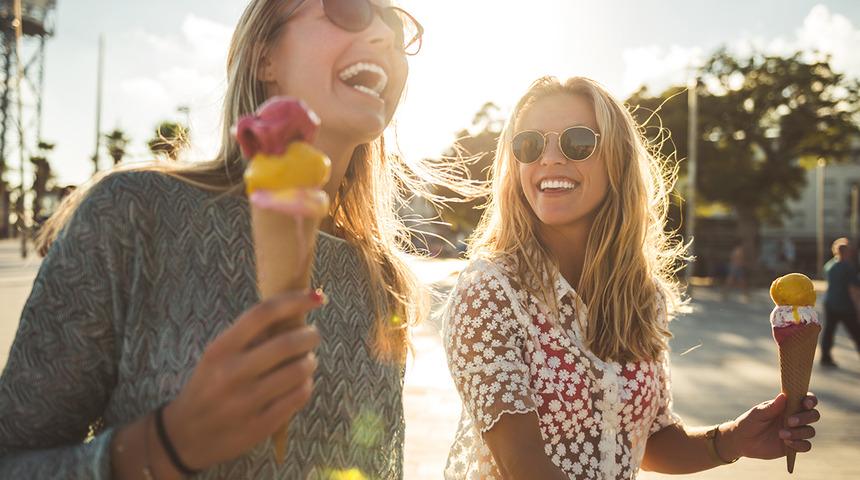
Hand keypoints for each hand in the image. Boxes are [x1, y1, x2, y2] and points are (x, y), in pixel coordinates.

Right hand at [162, 289, 323, 470]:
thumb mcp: (218, 356)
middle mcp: (232, 373)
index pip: (263, 313)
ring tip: (306, 361)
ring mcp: (246, 402)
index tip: (316, 297)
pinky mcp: (259, 426)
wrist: (185, 436)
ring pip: (298, 371)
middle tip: (312, 335)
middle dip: (310, 336)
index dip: (295, 301)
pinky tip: (300, 384)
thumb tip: (294, 312)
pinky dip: (306, 385)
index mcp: (220, 349)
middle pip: (288, 343)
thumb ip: (249, 337)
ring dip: (310, 362)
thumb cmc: (208, 386)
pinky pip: (298, 397)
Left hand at [722, 393, 819, 459]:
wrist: (743, 441)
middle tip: (789, 421)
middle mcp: (795, 417)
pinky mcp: (794, 445)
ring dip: (799, 432)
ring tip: (780, 434)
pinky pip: (806, 446)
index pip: (806, 399)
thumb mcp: (758, 413)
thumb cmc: (750, 422)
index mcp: (788, 405)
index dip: (810, 400)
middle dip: (805, 417)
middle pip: (813, 415)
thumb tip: (783, 395)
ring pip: (810, 431)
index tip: (805, 403)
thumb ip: (771, 407)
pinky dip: (799, 444)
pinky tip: (786, 443)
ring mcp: (796, 432)